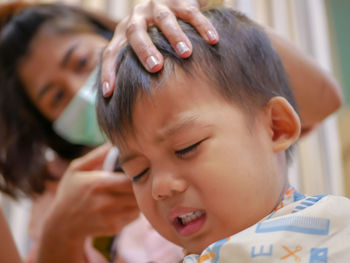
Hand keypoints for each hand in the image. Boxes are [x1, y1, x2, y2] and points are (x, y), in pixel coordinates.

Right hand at [43, 143, 138, 239]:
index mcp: (97, 184)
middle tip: (137, 180)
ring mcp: (110, 217)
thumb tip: (113, 142)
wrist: (61, 226)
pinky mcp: (114, 228)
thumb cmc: (70, 192)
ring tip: (129, 192)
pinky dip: (133, 210)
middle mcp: (105, 202)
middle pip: (136, 192)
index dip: (136, 175)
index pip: (129, 179)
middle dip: (139, 186)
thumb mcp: (76, 170)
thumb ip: (97, 155)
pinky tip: (124, 204)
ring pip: (138, 205)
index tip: (136, 171)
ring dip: (137, 198)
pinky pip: (134, 216)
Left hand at [101, 0, 218, 96]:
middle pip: (135, 32)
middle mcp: (137, 17)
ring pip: (164, 18)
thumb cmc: (152, 37)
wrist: (167, 1)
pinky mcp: (179, 0)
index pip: (111, 52)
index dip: (108, 71)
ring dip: (174, 36)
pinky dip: (202, 25)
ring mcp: (158, 6)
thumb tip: (124, 112)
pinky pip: (191, 11)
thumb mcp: (139, 49)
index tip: (109, 93)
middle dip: (144, 49)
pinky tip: (213, 40)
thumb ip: (132, 69)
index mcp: (124, 32)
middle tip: (156, 67)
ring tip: (186, 53)